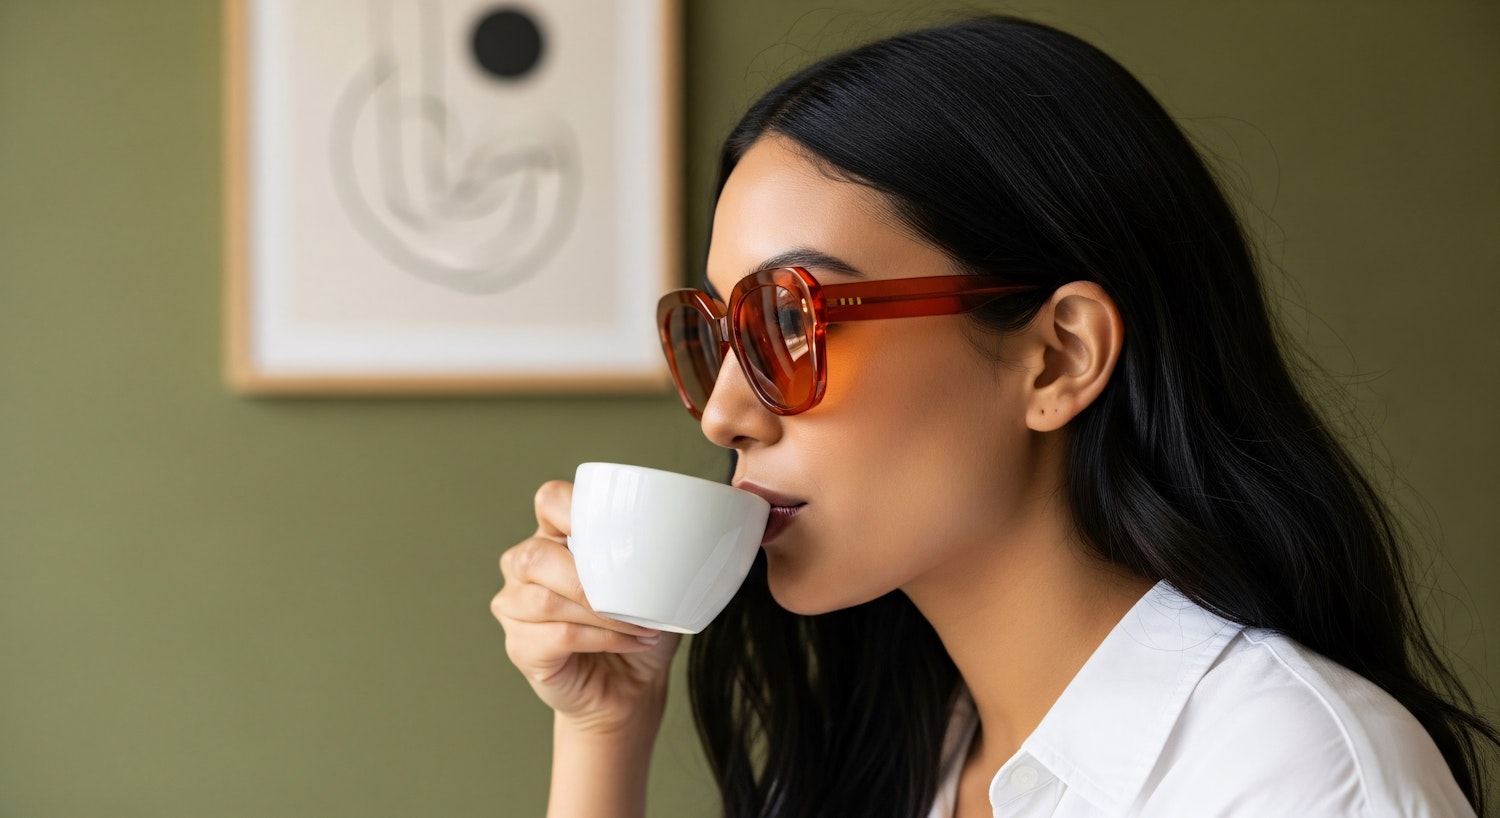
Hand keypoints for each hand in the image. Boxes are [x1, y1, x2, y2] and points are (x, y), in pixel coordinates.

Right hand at [492, 480, 682, 734]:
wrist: (631, 686)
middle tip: (636, 597)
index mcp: (554, 536)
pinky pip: (558, 636)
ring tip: (642, 625)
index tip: (619, 532)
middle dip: (590, 578)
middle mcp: (524, 566)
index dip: (575, 508)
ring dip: (605, 614)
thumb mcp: (652, 580)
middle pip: (537, 555)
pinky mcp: (520, 647)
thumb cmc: (638, 624)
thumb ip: (654, 549)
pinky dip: (603, 639)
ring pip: (547, 600)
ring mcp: (515, 608)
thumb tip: (689, 529)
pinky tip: (632, 642)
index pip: (550, 501)